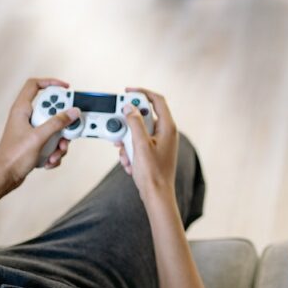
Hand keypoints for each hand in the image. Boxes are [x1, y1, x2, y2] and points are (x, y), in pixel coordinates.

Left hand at [0, 78, 78, 190]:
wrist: (4, 177)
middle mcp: (27, 118)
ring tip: (55, 153)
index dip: (51, 83)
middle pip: (52, 110)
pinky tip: (48, 161)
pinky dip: (54, 152)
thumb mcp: (39, 137)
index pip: (35, 85)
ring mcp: (32, 130)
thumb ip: (57, 123)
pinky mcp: (36, 143)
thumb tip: (73, 112)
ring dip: (60, 142)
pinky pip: (53, 142)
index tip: (67, 89)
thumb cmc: (13, 157)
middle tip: (66, 131)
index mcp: (22, 110)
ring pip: (55, 128)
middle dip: (63, 124)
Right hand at [118, 87, 177, 203]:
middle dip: (129, 125)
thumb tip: (129, 107)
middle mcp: (166, 133)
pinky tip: (130, 164)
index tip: (127, 91)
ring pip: (138, 132)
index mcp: (168, 127)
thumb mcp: (140, 145)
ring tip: (126, 156)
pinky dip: (130, 151)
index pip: (157, 100)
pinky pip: (138, 144)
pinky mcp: (153, 152)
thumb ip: (134, 123)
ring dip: (127, 142)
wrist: (156, 195)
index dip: (142, 93)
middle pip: (144, 117)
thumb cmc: (152, 173)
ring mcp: (160, 142)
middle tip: (120, 132)